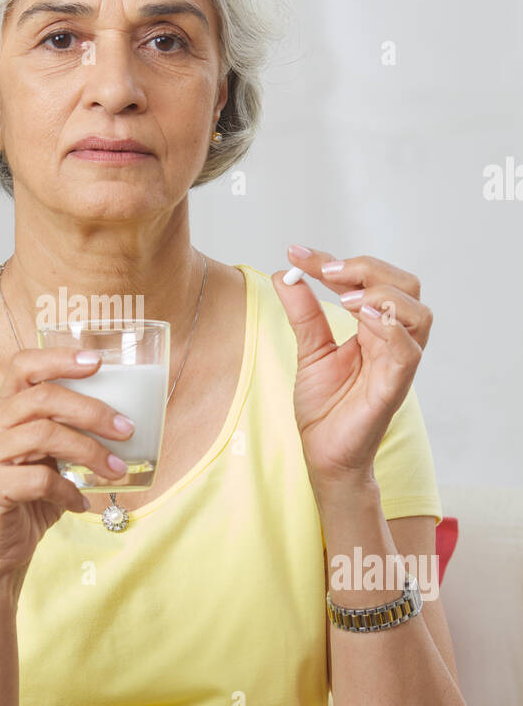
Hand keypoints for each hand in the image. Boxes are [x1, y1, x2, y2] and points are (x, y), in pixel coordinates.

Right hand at [0, 347, 133, 585]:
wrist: (2, 548)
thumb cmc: (32, 497)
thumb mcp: (53, 457)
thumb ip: (71, 432)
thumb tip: (124, 420)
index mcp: (3, 408)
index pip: (23, 365)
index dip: (59, 358)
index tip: (97, 362)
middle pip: (42, 398)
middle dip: (92, 411)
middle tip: (126, 429)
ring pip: (44, 434)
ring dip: (89, 451)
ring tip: (116, 470)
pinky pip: (39, 479)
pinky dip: (69, 490)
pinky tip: (81, 503)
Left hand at [271, 246, 433, 492]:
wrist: (323, 453)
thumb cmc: (325, 406)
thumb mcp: (309, 349)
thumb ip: (302, 312)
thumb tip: (287, 273)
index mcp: (374, 328)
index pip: (369, 280)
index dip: (337, 262)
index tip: (298, 253)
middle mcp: (393, 340)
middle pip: (405, 286)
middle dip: (367, 268)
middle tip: (327, 271)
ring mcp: (398, 362)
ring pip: (418, 313)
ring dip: (383, 295)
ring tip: (347, 297)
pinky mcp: (395, 386)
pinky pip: (409, 351)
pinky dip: (391, 329)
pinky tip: (364, 319)